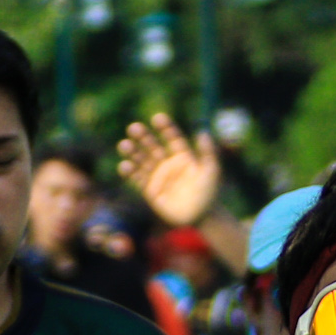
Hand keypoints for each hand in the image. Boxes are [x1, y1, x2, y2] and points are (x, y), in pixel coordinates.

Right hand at [115, 112, 222, 228]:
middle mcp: (168, 164)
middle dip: (143, 137)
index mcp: (182, 156)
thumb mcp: (211, 171)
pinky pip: (138, 180)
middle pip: (153, 147)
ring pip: (142, 161)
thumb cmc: (208, 193)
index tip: (157, 118)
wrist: (200, 216)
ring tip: (124, 145)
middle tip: (133, 128)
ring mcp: (158, 177)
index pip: (172, 138)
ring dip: (133, 153)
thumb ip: (208, 152)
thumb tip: (203, 132)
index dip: (165, 128)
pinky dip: (130, 173)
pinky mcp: (150, 191)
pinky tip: (124, 166)